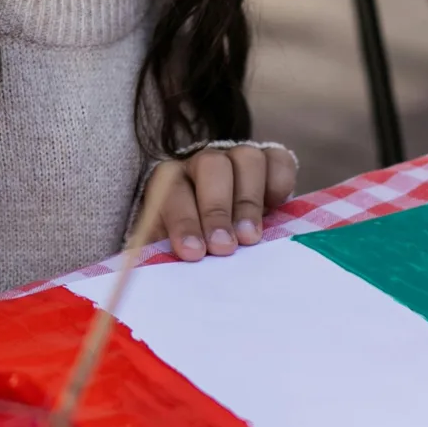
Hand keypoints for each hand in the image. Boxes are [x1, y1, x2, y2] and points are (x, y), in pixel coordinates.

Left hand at [147, 145, 298, 260]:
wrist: (225, 223)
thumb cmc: (193, 241)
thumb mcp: (171, 245)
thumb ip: (161, 253)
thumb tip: (149, 269)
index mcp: (171, 178)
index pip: (172, 190)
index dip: (183, 221)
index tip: (193, 252)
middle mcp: (203, 162)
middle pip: (210, 167)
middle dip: (216, 209)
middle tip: (224, 247)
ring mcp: (238, 157)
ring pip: (246, 159)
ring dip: (248, 200)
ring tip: (250, 237)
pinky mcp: (271, 160)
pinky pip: (277, 161)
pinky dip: (278, 183)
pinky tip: (275, 210)